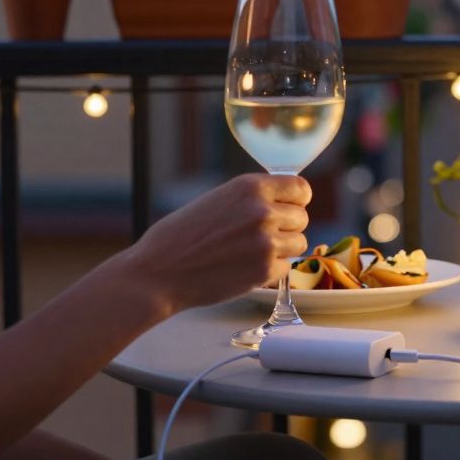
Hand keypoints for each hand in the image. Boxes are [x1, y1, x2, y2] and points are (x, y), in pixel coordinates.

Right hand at [116, 173, 311, 313]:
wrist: (157, 272)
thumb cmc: (181, 236)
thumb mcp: (218, 200)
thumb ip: (253, 199)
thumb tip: (285, 201)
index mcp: (250, 187)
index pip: (301, 188)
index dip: (297, 200)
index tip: (290, 207)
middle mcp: (263, 211)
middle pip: (302, 218)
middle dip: (286, 227)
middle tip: (259, 236)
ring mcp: (266, 242)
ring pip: (299, 243)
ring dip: (281, 249)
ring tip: (250, 252)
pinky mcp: (265, 271)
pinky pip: (285, 267)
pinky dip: (270, 270)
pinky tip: (244, 268)